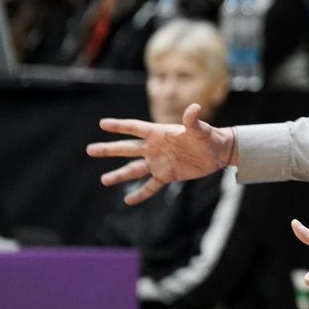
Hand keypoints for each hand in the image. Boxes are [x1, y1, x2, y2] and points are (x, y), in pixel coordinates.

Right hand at [87, 103, 234, 203]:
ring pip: (134, 169)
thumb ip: (193, 121)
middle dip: (109, 149)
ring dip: (119, 174)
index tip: (102, 124)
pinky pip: (150, 186)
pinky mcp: (167, 175)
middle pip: (127, 148)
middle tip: (90, 150)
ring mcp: (159, 162)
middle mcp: (155, 148)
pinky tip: (128, 200)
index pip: (135, 128)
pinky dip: (140, 193)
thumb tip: (193, 108)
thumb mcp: (201, 129)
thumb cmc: (209, 137)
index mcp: (160, 133)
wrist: (218, 153)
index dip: (119, 126)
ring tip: (104, 180)